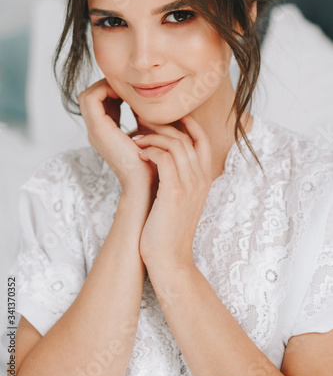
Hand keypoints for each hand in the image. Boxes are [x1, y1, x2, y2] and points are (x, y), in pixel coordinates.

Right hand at [78, 79, 156, 193]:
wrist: (145, 183)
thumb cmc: (151, 162)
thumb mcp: (146, 135)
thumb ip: (142, 119)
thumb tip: (148, 104)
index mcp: (105, 133)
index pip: (97, 102)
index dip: (110, 90)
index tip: (130, 90)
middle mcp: (96, 132)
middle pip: (89, 98)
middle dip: (106, 87)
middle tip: (126, 87)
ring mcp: (95, 131)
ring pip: (87, 97)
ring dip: (105, 87)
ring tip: (125, 90)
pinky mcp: (99, 130)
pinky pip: (91, 99)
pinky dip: (104, 90)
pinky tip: (125, 95)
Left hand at [134, 114, 212, 267]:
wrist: (169, 258)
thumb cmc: (168, 227)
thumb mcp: (179, 198)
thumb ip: (177, 175)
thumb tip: (163, 155)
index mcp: (204, 177)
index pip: (202, 139)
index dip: (186, 122)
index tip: (164, 117)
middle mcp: (201, 178)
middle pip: (187, 136)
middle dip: (163, 125)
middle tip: (142, 122)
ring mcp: (190, 185)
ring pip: (175, 143)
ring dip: (153, 136)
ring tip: (136, 139)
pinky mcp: (174, 192)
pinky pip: (164, 158)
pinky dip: (150, 150)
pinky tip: (139, 153)